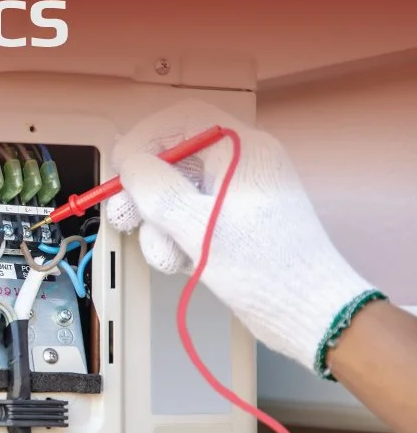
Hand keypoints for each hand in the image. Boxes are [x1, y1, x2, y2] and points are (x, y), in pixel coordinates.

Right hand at [105, 100, 375, 372]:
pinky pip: (188, 220)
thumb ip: (156, 189)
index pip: (183, 118)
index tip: (122, 166)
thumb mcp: (199, 226)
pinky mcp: (231, 225)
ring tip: (168, 255)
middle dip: (143, 191)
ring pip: (175, 194)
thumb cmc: (269, 270)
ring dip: (159, 226)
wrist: (310, 315)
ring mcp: (236, 197)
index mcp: (244, 151)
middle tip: (123, 216)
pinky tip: (185, 262)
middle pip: (173, 159)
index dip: (145, 137)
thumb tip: (131, 164)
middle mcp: (241, 166)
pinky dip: (175, 240)